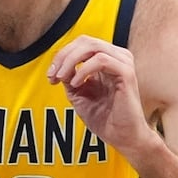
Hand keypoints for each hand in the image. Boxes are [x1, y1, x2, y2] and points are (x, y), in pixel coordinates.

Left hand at [47, 35, 152, 154]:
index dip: (62, 55)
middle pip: (85, 40)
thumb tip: (58, 65)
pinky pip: (101, 60)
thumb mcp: (79, 94)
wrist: (121, 136)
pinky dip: (83, 70)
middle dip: (63, 56)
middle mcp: (117, 57)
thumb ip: (69, 76)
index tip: (50, 76)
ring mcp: (123, 64)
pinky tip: (76, 84)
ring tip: (62, 79)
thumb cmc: (104, 117)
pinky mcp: (127, 74)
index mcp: (107, 59)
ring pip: (92, 46)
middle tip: (53, 75)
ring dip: (71, 61)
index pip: (81, 43)